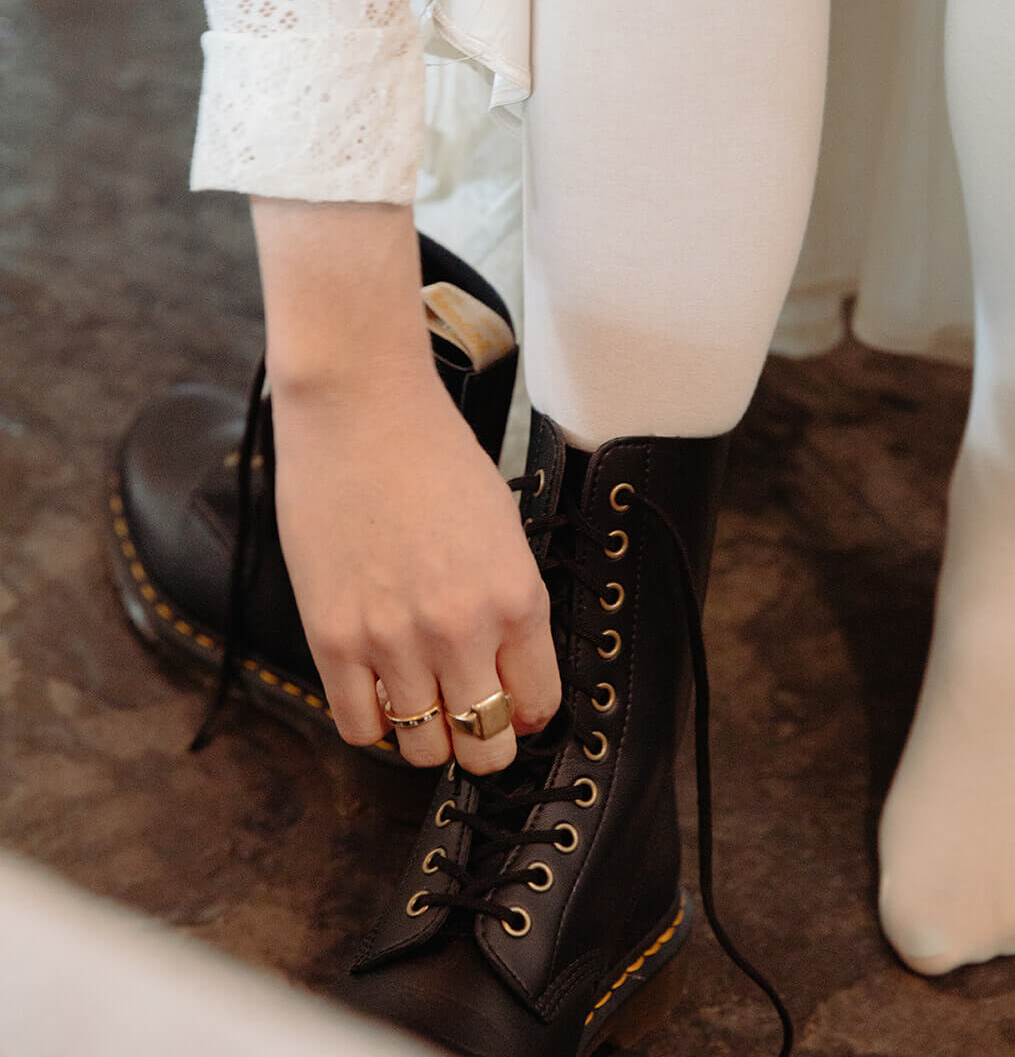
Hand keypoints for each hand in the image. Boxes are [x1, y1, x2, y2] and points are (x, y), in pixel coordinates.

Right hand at [271, 364, 559, 775]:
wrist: (358, 409)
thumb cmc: (430, 453)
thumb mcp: (502, 527)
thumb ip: (508, 601)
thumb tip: (506, 663)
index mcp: (516, 599)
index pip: (537, 705)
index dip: (524, 712)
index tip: (510, 703)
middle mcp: (460, 631)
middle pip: (485, 746)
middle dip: (481, 742)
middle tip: (466, 718)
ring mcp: (393, 641)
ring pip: (422, 751)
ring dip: (426, 737)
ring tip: (420, 704)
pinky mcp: (333, 638)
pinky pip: (359, 727)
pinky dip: (373, 723)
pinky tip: (377, 692)